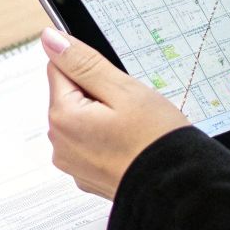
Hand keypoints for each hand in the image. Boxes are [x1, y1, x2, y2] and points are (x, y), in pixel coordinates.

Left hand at [42, 27, 190, 198]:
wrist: (178, 190)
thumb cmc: (156, 141)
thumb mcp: (123, 89)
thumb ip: (82, 62)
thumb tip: (51, 39)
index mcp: (63, 117)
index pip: (60, 68)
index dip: (90, 68)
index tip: (113, 83)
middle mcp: (60, 143)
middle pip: (70, 95)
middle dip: (97, 93)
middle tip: (130, 109)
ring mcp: (73, 163)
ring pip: (82, 119)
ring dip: (103, 116)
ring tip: (133, 130)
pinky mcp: (87, 175)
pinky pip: (90, 143)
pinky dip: (107, 139)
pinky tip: (130, 145)